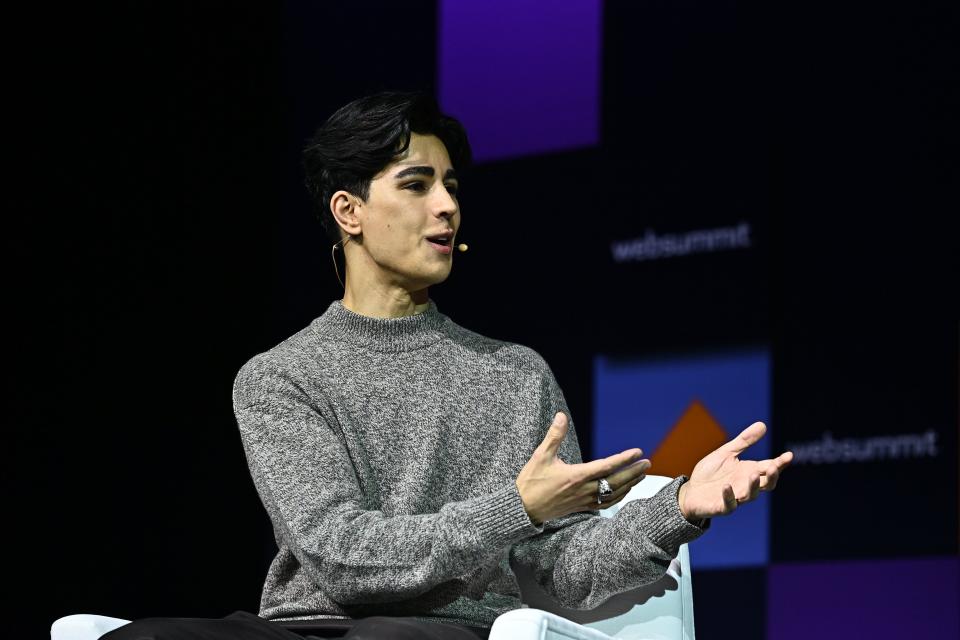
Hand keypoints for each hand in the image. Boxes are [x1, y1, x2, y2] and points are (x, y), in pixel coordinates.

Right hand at [516, 412, 649, 524]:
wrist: (524, 508)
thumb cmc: (531, 481)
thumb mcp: (541, 455)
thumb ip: (554, 435)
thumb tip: (561, 416)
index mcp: (576, 476)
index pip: (606, 466)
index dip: (624, 459)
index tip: (637, 452)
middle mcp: (583, 490)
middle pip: (615, 481)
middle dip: (633, 472)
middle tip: (647, 463)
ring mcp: (584, 500)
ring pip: (613, 494)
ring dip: (629, 484)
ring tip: (641, 475)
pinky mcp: (581, 507)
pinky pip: (605, 504)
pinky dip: (618, 497)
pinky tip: (624, 492)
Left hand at [677, 421, 792, 521]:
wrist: (691, 491)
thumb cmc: (711, 473)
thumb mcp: (726, 453)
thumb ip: (744, 441)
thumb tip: (763, 424)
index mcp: (749, 472)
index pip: (769, 468)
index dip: (780, 463)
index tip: (789, 455)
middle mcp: (746, 486)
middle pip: (766, 484)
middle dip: (771, 476)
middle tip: (774, 467)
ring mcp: (735, 497)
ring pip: (750, 495)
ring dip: (753, 486)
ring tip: (753, 474)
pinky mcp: (721, 507)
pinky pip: (728, 504)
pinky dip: (729, 496)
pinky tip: (727, 486)